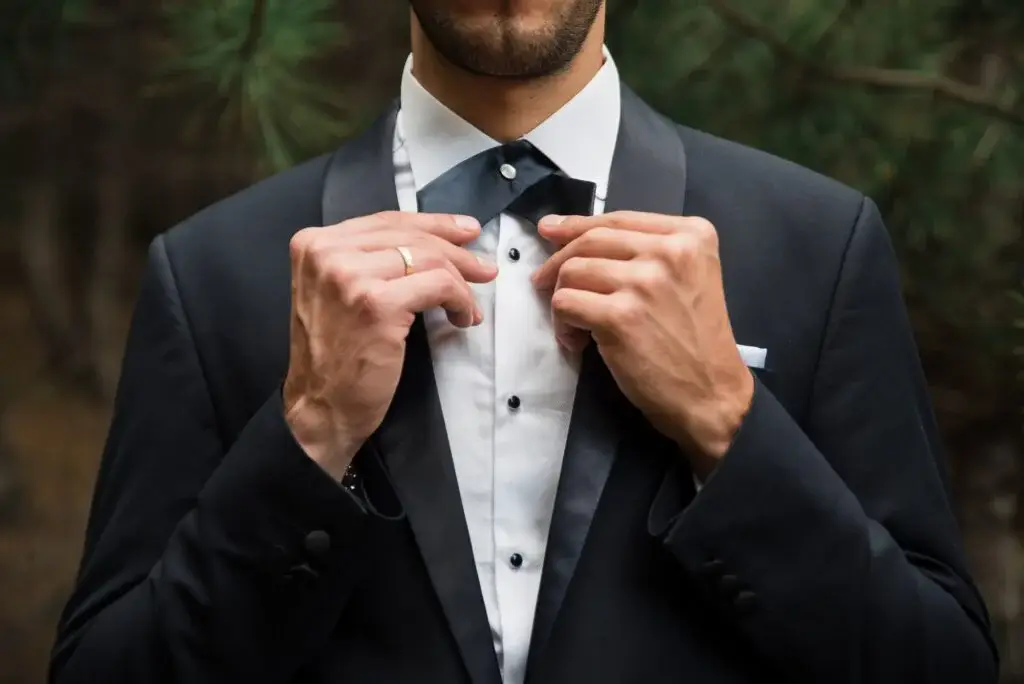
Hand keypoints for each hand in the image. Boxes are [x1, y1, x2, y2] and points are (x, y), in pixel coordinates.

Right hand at [283, 211, 497, 479]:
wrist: (322, 405)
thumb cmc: (337, 354)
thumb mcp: (340, 292)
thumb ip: (370, 260)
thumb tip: (436, 238)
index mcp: (314, 243)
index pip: (387, 221)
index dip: (433, 223)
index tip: (466, 231)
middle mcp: (327, 253)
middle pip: (410, 236)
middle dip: (456, 250)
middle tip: (484, 268)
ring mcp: (349, 277)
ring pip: (429, 259)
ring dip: (461, 282)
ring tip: (470, 304)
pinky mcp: (376, 304)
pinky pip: (438, 286)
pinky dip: (460, 300)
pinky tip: (463, 317)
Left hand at [532, 211, 753, 470]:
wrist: (711, 393)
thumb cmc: (695, 340)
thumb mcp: (687, 278)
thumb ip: (646, 252)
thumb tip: (574, 235)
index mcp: (691, 235)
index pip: (618, 219)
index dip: (577, 224)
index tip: (550, 229)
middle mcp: (670, 251)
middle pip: (591, 241)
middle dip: (558, 261)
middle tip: (542, 281)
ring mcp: (644, 282)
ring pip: (572, 271)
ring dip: (561, 299)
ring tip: (575, 326)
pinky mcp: (621, 316)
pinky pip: (566, 303)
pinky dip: (562, 323)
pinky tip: (577, 341)